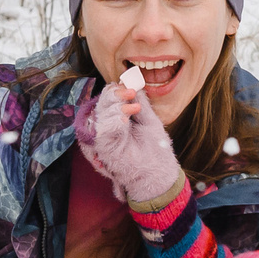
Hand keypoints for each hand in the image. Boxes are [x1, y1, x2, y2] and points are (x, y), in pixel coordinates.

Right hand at [78, 80, 185, 209]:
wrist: (158, 174)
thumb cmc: (156, 150)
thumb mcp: (149, 120)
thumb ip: (140, 103)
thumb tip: (133, 83)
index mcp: (118, 119)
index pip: (110, 98)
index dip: (118, 90)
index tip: (132, 87)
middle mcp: (108, 127)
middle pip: (102, 103)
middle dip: (115, 94)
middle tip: (130, 93)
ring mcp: (105, 138)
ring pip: (100, 113)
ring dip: (115, 106)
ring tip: (133, 109)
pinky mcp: (104, 149)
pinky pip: (102, 130)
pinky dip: (113, 121)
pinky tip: (124, 119)